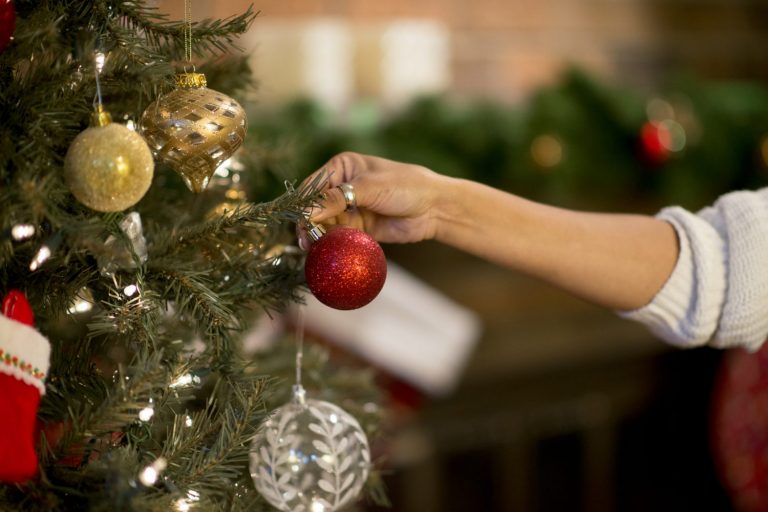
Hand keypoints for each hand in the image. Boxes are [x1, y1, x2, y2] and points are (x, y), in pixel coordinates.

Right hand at [298, 152, 449, 246]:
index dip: (304, 205)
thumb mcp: (370, 188)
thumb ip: (337, 199)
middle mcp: (342, 187)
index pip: (313, 186)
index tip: (301, 222)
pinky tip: (327, 255)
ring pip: (324, 225)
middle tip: (307, 242)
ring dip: (320, 238)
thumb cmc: (406, 186)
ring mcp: (349, 209)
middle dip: (310, 225)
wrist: (434, 208)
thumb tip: (307, 213)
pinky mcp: (357, 228)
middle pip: (315, 208)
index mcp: (342, 167)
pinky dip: (333, 246)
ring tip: (315, 251)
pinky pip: (338, 238)